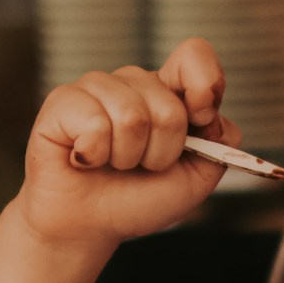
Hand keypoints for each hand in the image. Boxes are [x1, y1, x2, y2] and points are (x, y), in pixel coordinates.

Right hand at [16, 38, 240, 248]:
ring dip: (125, 158)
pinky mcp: (63, 100)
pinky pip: (94, 123)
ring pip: (131, 116)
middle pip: (169, 108)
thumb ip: (220, 145)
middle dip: (160, 153)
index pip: (194, 55)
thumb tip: (214, 116)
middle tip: (138, 166)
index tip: (201, 117)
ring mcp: (96, 87)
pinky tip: (83, 159)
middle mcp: (133, 82)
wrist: (87, 226)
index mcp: (167, 92)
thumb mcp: (195, 179)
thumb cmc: (136, 200)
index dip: (204, 83)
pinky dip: (93, 155)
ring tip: (109, 164)